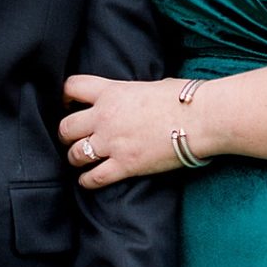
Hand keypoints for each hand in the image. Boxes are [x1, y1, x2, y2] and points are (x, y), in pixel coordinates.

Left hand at [59, 73, 197, 187]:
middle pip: (66, 127)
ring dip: (75, 158)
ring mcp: (113, 142)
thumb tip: (133, 96)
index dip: (65, 97)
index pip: (72, 87)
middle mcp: (105, 116)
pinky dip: (87, 181)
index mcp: (112, 92)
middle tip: (72, 138)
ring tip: (80, 160)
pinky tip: (88, 180)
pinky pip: (93, 178)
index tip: (68, 104)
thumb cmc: (184, 98)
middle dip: (65, 134)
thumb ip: (132, 92)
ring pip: (74, 154)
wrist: (201, 119)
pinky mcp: (125, 165)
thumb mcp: (150, 85)